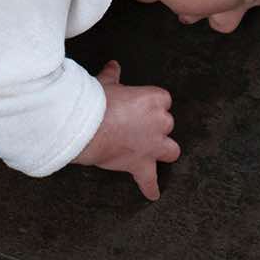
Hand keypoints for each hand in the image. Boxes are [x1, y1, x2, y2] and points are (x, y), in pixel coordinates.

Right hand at [75, 61, 179, 200]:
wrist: (87, 127)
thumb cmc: (96, 103)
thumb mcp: (105, 84)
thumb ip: (113, 75)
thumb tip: (113, 66)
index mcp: (153, 99)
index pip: (163, 100)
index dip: (152, 105)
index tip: (140, 108)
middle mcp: (159, 122)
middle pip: (167, 124)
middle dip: (156, 126)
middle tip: (139, 127)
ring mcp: (153, 145)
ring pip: (171, 150)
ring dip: (163, 151)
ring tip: (154, 153)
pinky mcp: (141, 164)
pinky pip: (150, 180)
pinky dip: (150, 187)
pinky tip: (152, 193)